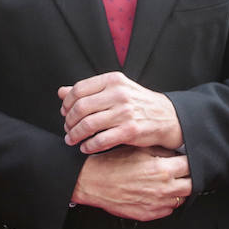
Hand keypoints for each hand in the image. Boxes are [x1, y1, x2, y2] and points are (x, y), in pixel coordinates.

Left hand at [58, 71, 183, 153]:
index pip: (79, 89)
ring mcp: (125, 112)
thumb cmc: (137, 103)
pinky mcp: (130, 130)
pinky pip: (101, 140)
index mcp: (113, 80)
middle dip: (69, 121)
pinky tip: (86, 147)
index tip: (64, 112)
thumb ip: (88, 91)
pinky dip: (88, 146)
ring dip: (75, 135)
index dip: (67, 103)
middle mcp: (119, 94)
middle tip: (67, 129)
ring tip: (72, 140)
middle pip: (81, 108)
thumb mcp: (115, 90)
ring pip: (88, 125)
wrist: (167, 116)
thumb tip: (61, 92)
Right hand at [70, 146, 190, 220]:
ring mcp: (156, 204)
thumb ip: (160, 151)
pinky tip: (156, 193)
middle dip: (187, 178)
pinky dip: (166, 202)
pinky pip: (167, 210)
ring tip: (166, 183)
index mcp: (161, 169)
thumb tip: (175, 153)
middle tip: (179, 172)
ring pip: (181, 199)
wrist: (92, 181)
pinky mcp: (148, 214)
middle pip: (190, 185)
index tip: (186, 160)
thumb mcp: (138, 149)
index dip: (189, 161)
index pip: (190, 166)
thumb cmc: (112, 164)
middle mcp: (162, 188)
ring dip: (177, 191)